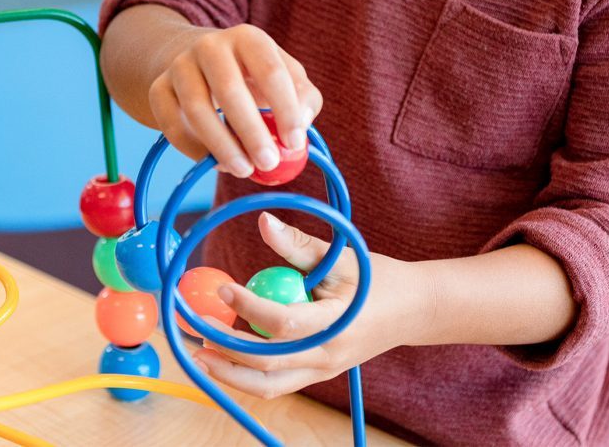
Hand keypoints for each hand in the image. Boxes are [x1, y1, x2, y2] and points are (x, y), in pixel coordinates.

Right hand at [147, 24, 321, 177]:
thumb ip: (305, 98)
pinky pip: (171, 124)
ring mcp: (180, 65)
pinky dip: (194, 148)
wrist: (202, 62)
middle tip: (269, 163)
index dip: (285, 109)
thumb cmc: (255, 75)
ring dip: (222, 145)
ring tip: (244, 169)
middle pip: (229, 88)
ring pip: (196, 108)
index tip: (295, 143)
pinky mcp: (158, 88)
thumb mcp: (287, 76)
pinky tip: (216, 162)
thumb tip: (301, 125)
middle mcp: (210, 45)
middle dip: (251, 131)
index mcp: (249, 37)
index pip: (270, 71)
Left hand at [190, 212, 432, 398]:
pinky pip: (277, 383)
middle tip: (195, 331)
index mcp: (337, 324)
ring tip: (201, 353)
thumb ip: (299, 244)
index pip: (283, 324)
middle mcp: (328, 356)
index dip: (249, 307)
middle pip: (266, 368)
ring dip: (230, 373)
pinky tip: (230, 354)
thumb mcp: (341, 257)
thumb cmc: (379, 278)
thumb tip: (262, 222)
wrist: (413, 309)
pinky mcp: (319, 374)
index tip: (223, 287)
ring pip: (268, 386)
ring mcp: (323, 371)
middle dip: (225, 352)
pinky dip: (249, 373)